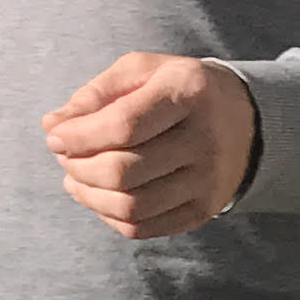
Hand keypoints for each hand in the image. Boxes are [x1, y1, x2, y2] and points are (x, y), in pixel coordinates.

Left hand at [39, 51, 256, 240]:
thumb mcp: (141, 71)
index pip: (123, 125)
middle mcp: (205, 140)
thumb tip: (53, 125)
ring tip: (76, 178)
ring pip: (132, 206)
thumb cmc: (179, 90)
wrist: (245, 121)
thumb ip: (96, 93)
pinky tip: (100, 196)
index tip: (56, 136)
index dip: (79, 137)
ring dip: (89, 196)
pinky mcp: (204, 209)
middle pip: (124, 171)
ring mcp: (208, 181)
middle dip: (79, 167)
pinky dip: (110, 217)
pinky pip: (144, 228)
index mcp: (189, 93)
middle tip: (66, 157)